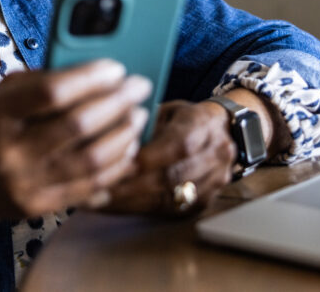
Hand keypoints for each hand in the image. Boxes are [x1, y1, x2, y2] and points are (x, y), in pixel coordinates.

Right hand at [0, 59, 151, 219]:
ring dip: (124, 133)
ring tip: (139, 114)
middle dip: (117, 101)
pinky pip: (90, 186)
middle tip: (139, 86)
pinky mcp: (40, 206)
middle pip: (77, 124)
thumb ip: (38, 82)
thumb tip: (93, 70)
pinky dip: (116, 164)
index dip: (89, 77)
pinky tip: (129, 146)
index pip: (50, 92)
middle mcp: (8, 152)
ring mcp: (25, 183)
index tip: (116, 67)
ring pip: (90, 158)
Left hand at [103, 100, 234, 214]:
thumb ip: (145, 123)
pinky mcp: (203, 203)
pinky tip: (113, 205)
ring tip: (98, 199)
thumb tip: (111, 136)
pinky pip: (168, 211)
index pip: (181, 144)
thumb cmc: (184, 118)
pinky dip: (138, 208)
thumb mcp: (167, 110)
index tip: (121, 162)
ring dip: (130, 200)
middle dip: (132, 184)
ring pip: (169, 198)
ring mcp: (213, 182)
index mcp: (204, 125)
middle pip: (173, 176)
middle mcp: (215, 155)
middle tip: (97, 186)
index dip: (151, 156)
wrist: (222, 132)